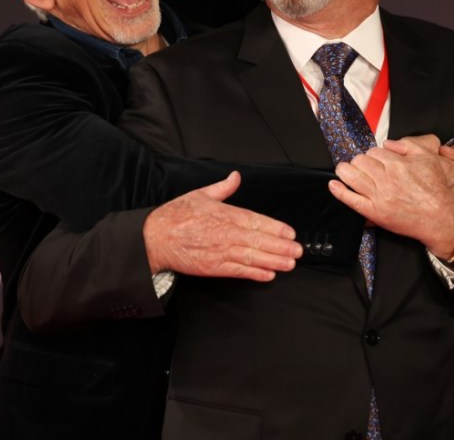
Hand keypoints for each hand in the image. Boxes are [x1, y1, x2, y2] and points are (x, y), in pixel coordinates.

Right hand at [143, 172, 302, 281]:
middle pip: (259, 240)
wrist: (155, 238)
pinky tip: (269, 275)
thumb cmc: (177, 215)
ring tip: (290, 264)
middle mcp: (226, 233)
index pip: (256, 220)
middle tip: (298, 251)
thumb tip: (236, 177)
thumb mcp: (201, 194)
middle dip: (281, 247)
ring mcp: (220, 251)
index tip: (290, 233)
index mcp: (225, 214)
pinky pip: (238, 271)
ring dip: (274, 261)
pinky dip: (255, 274)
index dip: (275, 228)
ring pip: (253, 257)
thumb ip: (223, 188)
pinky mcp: (213, 267)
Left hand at [329, 139, 453, 258]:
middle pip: (360, 161)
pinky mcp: (374, 212)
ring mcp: (379, 196)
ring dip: (344, 171)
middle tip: (360, 166)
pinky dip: (339, 191)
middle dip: (358, 161)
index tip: (373, 160)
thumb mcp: (428, 159)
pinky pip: (351, 200)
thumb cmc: (435, 190)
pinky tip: (334, 185)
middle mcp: (386, 178)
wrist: (440, 218)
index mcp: (398, 164)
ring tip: (344, 170)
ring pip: (352, 176)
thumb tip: (388, 144)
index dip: (372, 155)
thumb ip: (407, 146)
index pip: (373, 152)